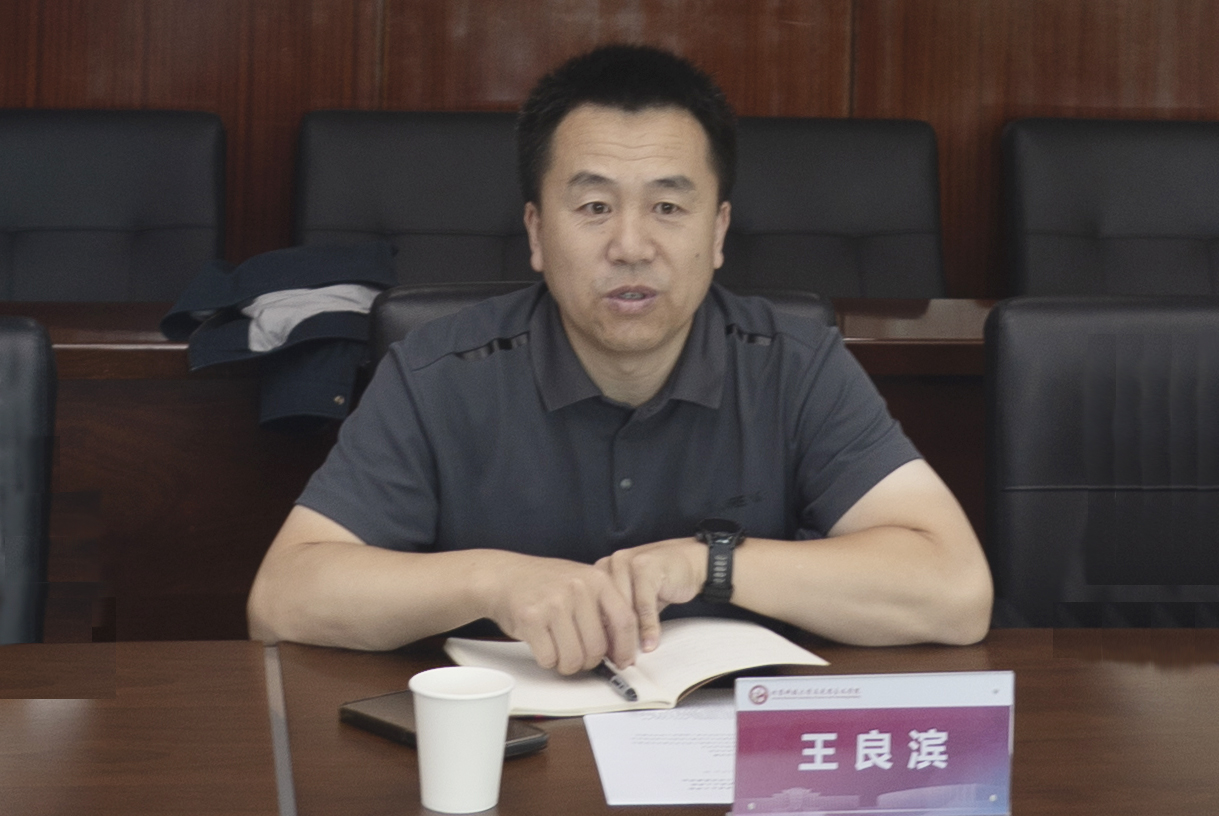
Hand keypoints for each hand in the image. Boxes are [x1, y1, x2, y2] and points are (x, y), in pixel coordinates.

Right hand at [479, 552, 639, 674]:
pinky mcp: (532, 619)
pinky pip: (549, 658)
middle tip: (580, 656)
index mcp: (597, 579)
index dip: (626, 648)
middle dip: (589, 661)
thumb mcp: (582, 583)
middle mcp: (578, 588)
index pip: (624, 621)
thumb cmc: (545, 584)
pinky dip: (548, 660)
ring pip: (574, 658)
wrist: (505, 576)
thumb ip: (604, 609)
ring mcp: (554, 603)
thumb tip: (622, 648)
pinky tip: (544, 645)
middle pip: (598, 647)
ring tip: (560, 650)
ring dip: (567, 664)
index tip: (623, 661)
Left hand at [595, 538, 705, 653]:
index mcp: (601, 571)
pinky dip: (648, 627)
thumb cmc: (660, 582)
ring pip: (623, 609)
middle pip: (605, 609)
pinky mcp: (646, 567)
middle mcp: (610, 564)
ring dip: (629, 637)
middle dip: (612, 640)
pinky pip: (643, 604)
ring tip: (632, 658)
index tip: (603, 658)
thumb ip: (620, 618)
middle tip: (620, 663)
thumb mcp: (635, 600)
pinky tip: (650, 643)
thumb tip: (608, 651)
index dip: (597, 635)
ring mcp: (627, 562)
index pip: (591, 608)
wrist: (690, 561)